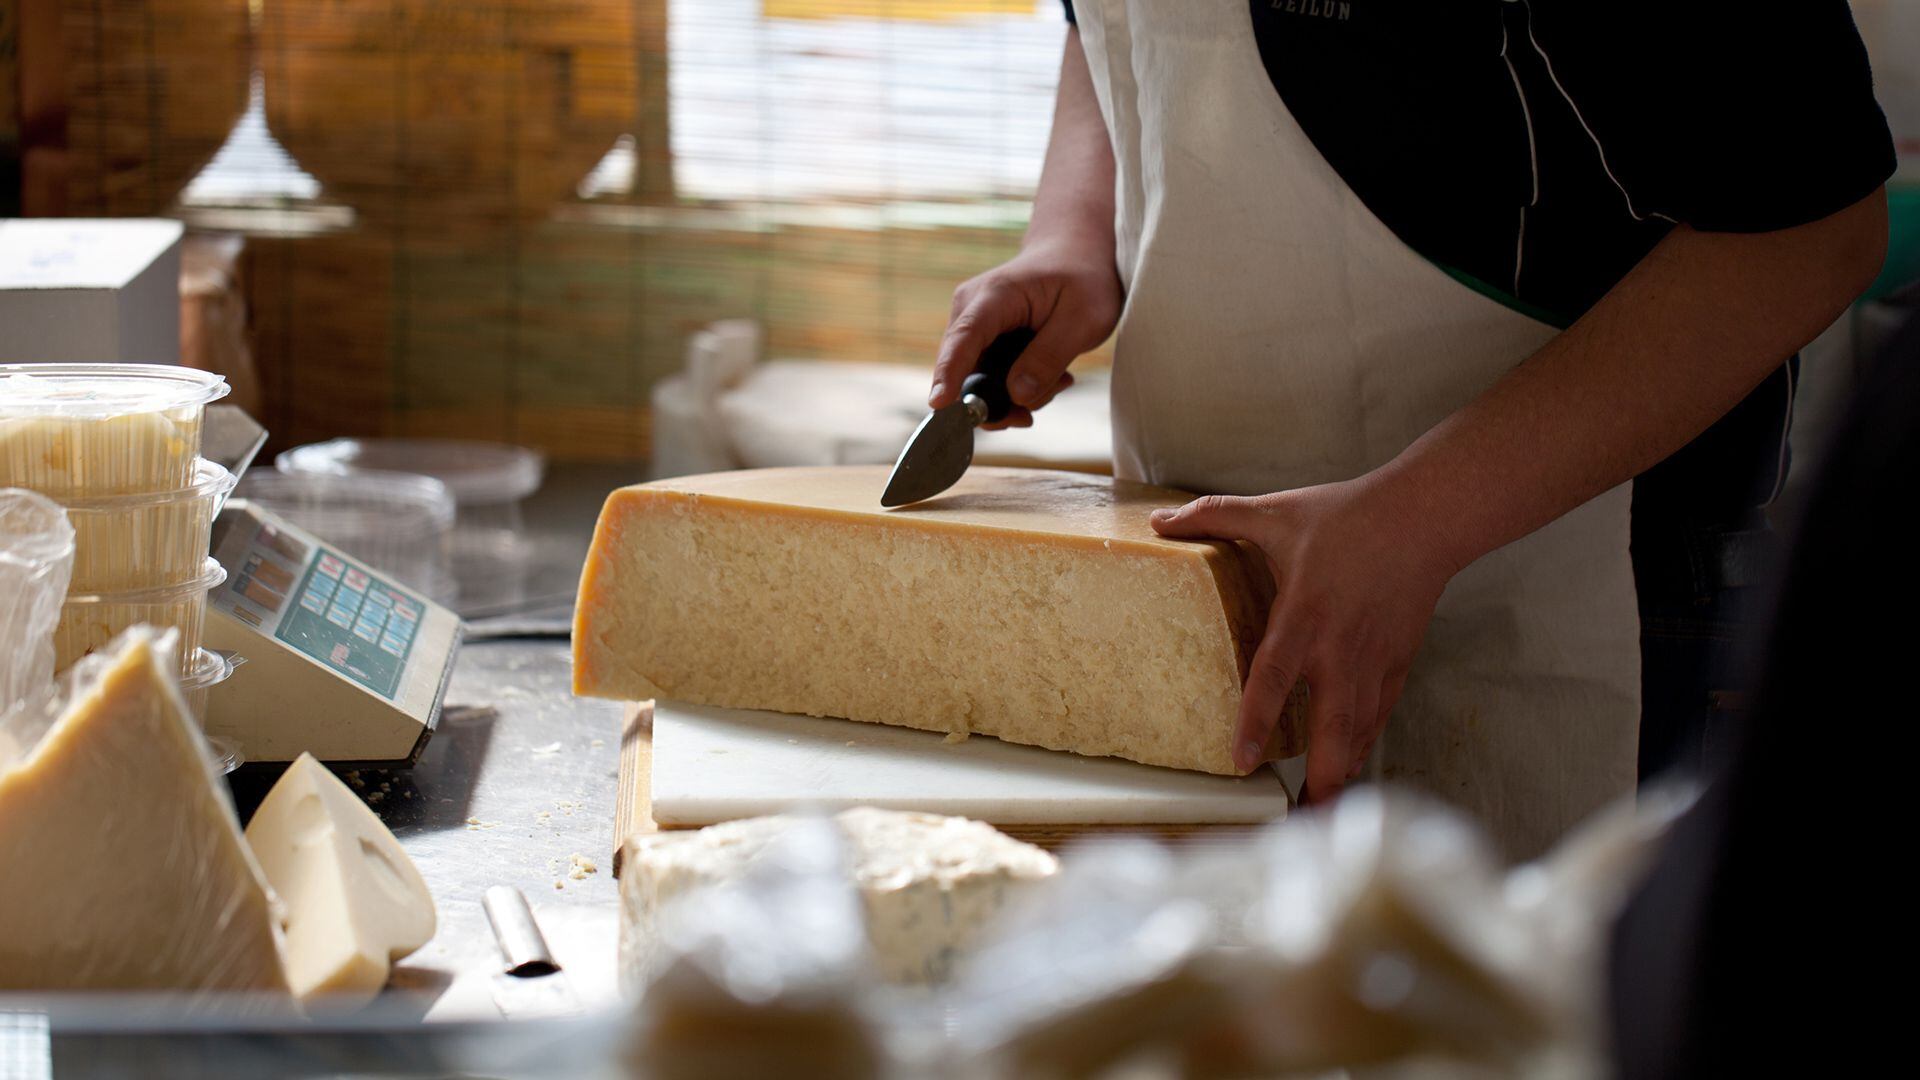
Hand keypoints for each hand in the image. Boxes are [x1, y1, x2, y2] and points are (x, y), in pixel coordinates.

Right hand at [931, 236, 1121, 428]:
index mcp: (995, 295)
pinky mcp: (979, 339)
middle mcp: (970, 309)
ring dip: (1018, 394)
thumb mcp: (1084, 319)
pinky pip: (987, 377)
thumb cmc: (1083, 278)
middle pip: (964, 371)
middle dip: (1001, 401)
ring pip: (978, 381)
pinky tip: (1050, 374)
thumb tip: (1016, 396)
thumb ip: (1049, 358)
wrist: (1075, 253)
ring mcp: (971, 325)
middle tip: (1048, 398)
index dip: (949, 374)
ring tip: (1060, 377)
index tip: (939, 405)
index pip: (964, 339)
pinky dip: (1017, 386)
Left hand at [1149, 476, 1459, 802]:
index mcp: (1304, 615)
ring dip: (1342, 776)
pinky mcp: (1397, 665)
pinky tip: (1345, 769)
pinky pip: (1377, 717)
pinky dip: (1361, 745)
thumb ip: (1215, 516)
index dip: (1257, 721)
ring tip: (1318, 816)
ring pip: (1359, 735)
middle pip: (1333, 731)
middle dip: (1321, 781)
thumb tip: (1158, 520)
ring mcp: (1373, 662)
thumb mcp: (1275, 510)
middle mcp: (1340, 650)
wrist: (1424, 517)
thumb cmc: (1347, 515)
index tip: (1242, 762)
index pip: (1275, 678)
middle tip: (1298, 822)